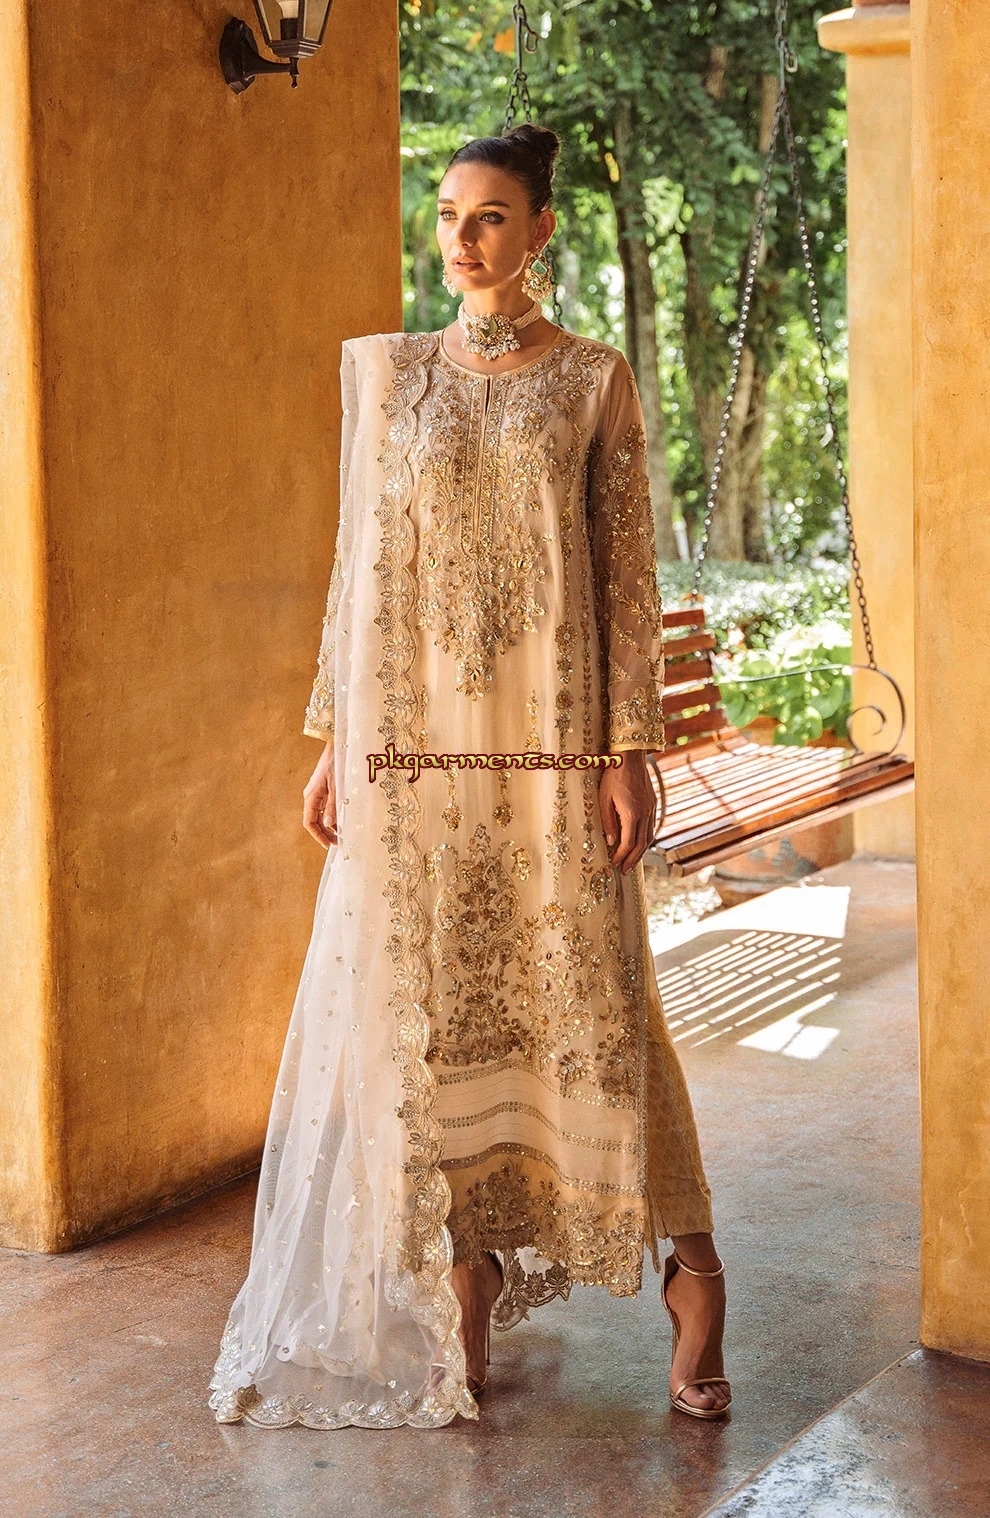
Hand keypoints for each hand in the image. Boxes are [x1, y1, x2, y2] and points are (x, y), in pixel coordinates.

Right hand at [303, 740, 336, 848]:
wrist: (338, 745)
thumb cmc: (337, 764)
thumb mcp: (337, 787)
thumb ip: (333, 806)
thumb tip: (329, 825)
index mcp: (311, 796)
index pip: (309, 822)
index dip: (318, 836)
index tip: (329, 845)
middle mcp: (311, 796)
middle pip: (314, 821)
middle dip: (324, 834)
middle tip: (338, 843)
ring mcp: (317, 793)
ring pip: (319, 815)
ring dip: (328, 826)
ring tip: (341, 835)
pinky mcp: (323, 789)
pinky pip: (324, 807)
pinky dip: (331, 816)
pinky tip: (341, 821)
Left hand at [598, 749, 656, 874]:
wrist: (631, 757)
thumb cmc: (613, 776)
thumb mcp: (604, 799)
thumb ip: (609, 822)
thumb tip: (612, 842)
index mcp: (632, 814)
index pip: (628, 843)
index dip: (622, 856)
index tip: (615, 864)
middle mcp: (645, 814)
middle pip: (641, 844)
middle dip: (633, 859)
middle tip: (625, 870)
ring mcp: (651, 809)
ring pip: (649, 837)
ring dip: (641, 852)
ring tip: (632, 861)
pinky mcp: (653, 804)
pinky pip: (651, 827)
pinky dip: (645, 839)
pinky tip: (640, 843)